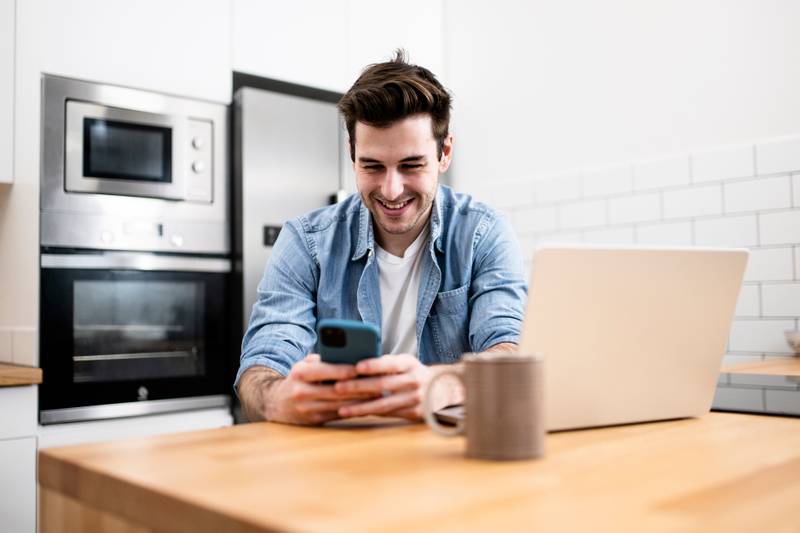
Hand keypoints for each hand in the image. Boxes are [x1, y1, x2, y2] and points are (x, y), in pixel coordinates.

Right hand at [244, 354, 380, 425]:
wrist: (275, 404)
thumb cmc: (297, 379)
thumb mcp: (304, 365)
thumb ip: (322, 360)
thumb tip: (348, 355)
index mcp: (299, 374)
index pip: (324, 370)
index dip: (344, 370)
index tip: (362, 367)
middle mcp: (301, 392)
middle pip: (335, 390)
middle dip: (358, 387)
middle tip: (377, 382)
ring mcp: (306, 409)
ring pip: (339, 405)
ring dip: (360, 401)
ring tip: (377, 394)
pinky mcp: (313, 422)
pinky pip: (338, 415)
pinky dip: (353, 410)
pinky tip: (367, 405)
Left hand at [334, 354, 458, 420]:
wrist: (441, 390)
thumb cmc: (412, 374)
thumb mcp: (404, 363)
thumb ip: (384, 364)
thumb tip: (352, 364)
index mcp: (409, 363)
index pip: (390, 363)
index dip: (373, 365)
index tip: (356, 367)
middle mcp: (415, 380)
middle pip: (383, 385)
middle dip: (358, 387)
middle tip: (337, 388)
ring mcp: (416, 398)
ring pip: (383, 404)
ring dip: (360, 407)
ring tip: (341, 409)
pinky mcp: (415, 413)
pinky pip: (388, 415)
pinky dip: (370, 414)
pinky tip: (356, 415)